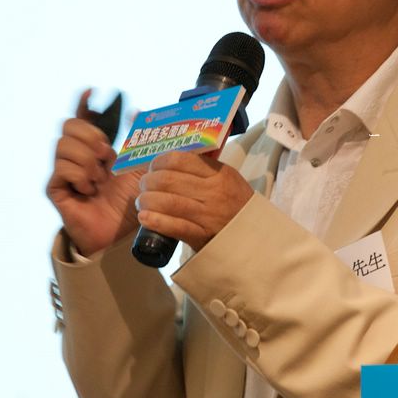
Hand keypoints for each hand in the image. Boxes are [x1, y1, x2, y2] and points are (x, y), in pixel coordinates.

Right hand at [46, 89, 141, 255]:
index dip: (83, 104)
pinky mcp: (55, 188)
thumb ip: (137, 139)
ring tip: (100, 179)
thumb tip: (137, 109)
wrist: (122, 233)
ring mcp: (63, 172)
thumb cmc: (130, 202)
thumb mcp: (139, 166)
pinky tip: (89, 189)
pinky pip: (62, 168)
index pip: (83, 120)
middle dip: (90, 135)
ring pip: (64, 145)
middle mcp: (76, 157)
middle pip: (68, 126)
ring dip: (88, 160)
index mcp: (95, 149)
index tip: (91, 92)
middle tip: (107, 154)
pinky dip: (80, 176)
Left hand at [136, 151, 253, 252]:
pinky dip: (155, 220)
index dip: (159, 161)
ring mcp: (207, 215)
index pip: (181, 160)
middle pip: (168, 180)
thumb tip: (172, 159)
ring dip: (147, 200)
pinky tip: (145, 217)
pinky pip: (173, 226)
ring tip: (142, 201)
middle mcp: (213, 193)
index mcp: (219, 174)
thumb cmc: (237, 205)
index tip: (153, 166)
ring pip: (167, 201)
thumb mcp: (228, 180)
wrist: (255, 237)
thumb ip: (205, 169)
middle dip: (148, 181)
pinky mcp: (201, 235)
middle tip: (143, 185)